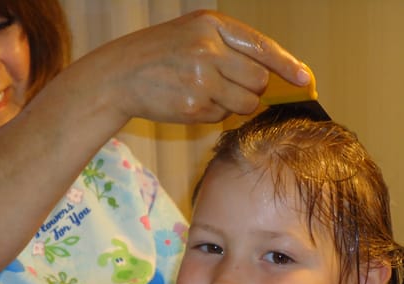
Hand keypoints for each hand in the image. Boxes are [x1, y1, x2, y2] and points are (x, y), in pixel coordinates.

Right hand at [67, 10, 309, 124]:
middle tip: (229, 87)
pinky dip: (212, 114)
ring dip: (233, 105)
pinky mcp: (192, 107)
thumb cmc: (158, 55)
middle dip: (252, 89)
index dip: (287, 65)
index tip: (305, 80)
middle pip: (258, 81)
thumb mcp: (192, 34)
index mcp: (211, 26)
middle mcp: (208, 50)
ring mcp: (201, 80)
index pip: (262, 47)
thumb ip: (229, 48)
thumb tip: (266, 76)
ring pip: (244, 104)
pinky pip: (221, 117)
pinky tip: (189, 101)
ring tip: (205, 93)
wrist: (119, 76)